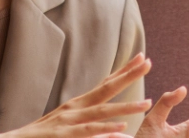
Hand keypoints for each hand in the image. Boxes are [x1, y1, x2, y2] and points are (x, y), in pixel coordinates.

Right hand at [0, 53, 155, 137]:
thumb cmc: (40, 137)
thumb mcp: (69, 128)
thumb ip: (91, 126)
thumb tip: (114, 127)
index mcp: (76, 106)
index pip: (104, 84)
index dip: (122, 71)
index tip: (141, 58)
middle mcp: (73, 109)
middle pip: (105, 89)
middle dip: (128, 76)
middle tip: (148, 62)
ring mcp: (68, 121)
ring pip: (101, 111)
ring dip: (125, 106)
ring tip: (147, 102)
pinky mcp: (63, 135)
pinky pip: (88, 131)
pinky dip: (105, 128)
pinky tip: (122, 127)